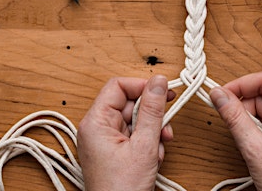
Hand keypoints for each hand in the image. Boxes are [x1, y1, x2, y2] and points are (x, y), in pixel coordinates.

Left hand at [77, 75, 173, 190]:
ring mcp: (105, 141)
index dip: (142, 86)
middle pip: (129, 104)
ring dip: (152, 132)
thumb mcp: (145, 146)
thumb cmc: (122, 189)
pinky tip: (154, 158)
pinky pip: (134, 136)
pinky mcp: (113, 152)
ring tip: (159, 148)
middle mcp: (96, 129)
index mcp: (95, 122)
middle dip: (151, 115)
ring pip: (135, 121)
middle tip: (166, 125)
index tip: (163, 91)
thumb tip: (159, 82)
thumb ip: (153, 111)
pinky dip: (147, 144)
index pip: (118, 87)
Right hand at [209, 70, 261, 190]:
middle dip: (242, 104)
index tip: (221, 94)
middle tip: (226, 118)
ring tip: (244, 139)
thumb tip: (218, 94)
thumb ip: (234, 117)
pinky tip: (250, 144)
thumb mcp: (255, 148)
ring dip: (247, 119)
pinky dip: (252, 129)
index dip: (241, 84)